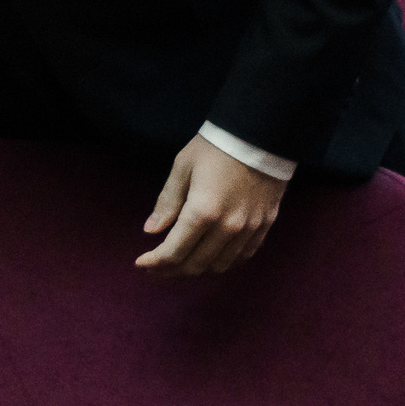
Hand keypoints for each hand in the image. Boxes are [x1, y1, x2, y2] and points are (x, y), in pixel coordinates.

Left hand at [136, 134, 286, 275]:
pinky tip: (210, 258)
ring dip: (197, 270)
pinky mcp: (264, 226)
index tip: (140, 263)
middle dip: (171, 271)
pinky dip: (223, 263)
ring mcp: (249, 229)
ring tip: (179, 265)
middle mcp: (227, 228)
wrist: (260, 134)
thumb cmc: (215, 147)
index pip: (174, 252)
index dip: (155, 263)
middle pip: (196, 264)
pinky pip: (243, 257)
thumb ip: (167, 202)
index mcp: (203, 212)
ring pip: (220, 266)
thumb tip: (151, 231)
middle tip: (156, 268)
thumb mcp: (182, 167)